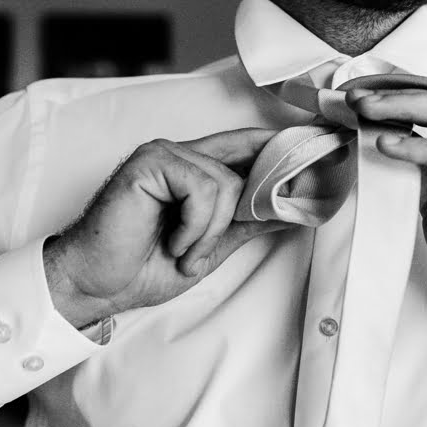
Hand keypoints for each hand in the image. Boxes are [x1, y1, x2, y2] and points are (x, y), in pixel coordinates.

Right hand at [44, 129, 296, 327]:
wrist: (97, 284)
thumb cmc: (143, 266)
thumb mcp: (212, 246)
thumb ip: (249, 222)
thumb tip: (296, 208)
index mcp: (197, 167)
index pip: (252, 144)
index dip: (287, 144)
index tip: (328, 141)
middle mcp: (183, 153)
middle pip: (249, 163)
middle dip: (258, 200)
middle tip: (222, 242)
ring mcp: (165, 153)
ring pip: (228, 184)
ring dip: (210, 232)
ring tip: (183, 252)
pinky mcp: (150, 162)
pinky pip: (202, 189)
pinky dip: (194, 226)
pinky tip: (172, 241)